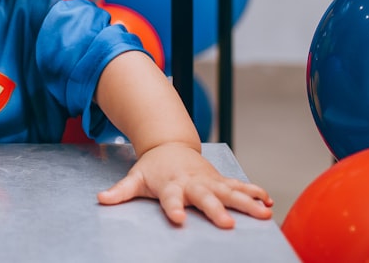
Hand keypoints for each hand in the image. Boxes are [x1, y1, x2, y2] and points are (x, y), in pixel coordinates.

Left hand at [95, 142, 272, 227]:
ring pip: (229, 191)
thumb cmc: (153, 168)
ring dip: (246, 202)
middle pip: (204, 197)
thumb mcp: (135, 177)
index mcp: (170, 185)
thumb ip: (121, 191)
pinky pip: (239, 186)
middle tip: (228, 223)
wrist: (169, 144)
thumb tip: (101, 198)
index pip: (170, 199)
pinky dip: (254, 192)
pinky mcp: (220, 179)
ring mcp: (208, 180)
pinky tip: (268, 202)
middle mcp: (191, 183)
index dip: (173, 208)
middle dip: (216, 209)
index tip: (177, 219)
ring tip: (263, 213)